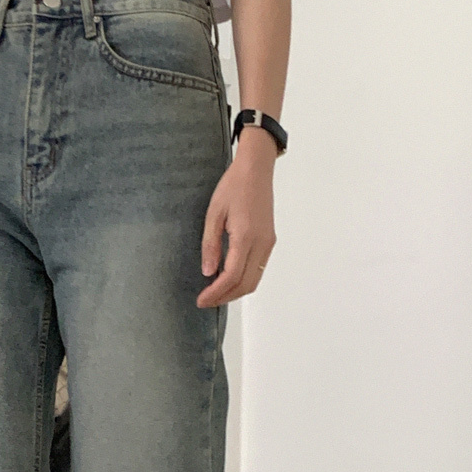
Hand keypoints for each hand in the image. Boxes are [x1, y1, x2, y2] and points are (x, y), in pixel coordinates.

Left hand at [197, 130, 277, 306]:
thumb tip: (208, 272)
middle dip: (225, 297)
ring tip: (215, 294)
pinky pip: (258, 269)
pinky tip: (228, 278)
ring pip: (254, 280)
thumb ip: (210, 245)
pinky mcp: (269, 241)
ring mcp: (268, 244)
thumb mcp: (214, 214)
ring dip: (235, 291)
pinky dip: (243, 280)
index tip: (201, 300)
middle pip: (245, 284)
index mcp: (245, 236)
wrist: (256, 170)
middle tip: (206, 302)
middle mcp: (261, 244)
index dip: (215, 293)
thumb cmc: (232, 187)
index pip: (231, 276)